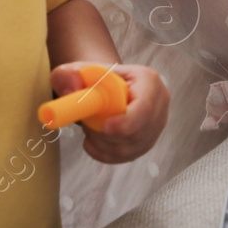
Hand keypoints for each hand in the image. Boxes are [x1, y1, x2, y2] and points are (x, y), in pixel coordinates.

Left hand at [50, 62, 169, 164]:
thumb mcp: (76, 71)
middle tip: (87, 125)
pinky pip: (127, 156)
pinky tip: (92, 142)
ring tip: (90, 129)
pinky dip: (105, 154)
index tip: (104, 127)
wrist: (104, 86)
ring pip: (132, 148)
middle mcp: (158, 104)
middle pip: (139, 132)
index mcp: (148, 81)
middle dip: (108, 136)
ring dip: (104, 144)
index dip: (127, 122)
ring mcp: (155, 125)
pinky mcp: (147, 141)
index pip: (145, 107)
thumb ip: (69, 75)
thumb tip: (72, 88)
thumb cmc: (94, 78)